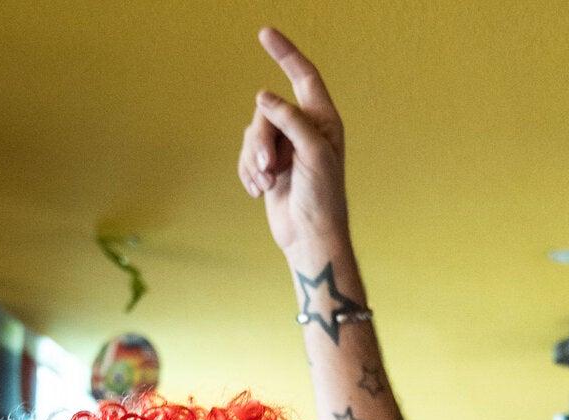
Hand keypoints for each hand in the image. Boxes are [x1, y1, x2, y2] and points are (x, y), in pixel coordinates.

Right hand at [238, 27, 348, 260]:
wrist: (309, 237)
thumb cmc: (322, 197)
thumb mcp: (313, 153)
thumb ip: (290, 119)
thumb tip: (264, 96)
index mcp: (323, 121)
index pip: (304, 76)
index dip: (285, 54)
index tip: (265, 33)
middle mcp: (303, 129)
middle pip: (266, 111)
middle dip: (261, 140)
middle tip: (269, 169)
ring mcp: (284, 147)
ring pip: (252, 133)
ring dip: (253, 161)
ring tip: (265, 184)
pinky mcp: (267, 165)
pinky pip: (245, 154)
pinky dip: (247, 172)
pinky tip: (259, 192)